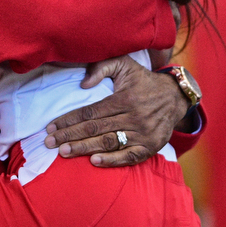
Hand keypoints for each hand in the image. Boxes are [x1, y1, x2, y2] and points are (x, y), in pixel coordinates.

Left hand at [44, 56, 188, 166]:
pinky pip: (129, 156)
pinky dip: (112, 160)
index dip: (69, 120)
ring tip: (64, 152)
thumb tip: (83, 84)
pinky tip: (94, 162)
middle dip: (70, 136)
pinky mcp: (150, 146)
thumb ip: (102, 67)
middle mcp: (133, 117)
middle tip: (49, 143)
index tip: (51, 127)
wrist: (175, 97)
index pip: (90, 112)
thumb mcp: (124, 64)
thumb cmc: (143, 80)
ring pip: (108, 143)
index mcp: (124, 98)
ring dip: (84, 149)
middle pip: (95, 129)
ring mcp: (143, 133)